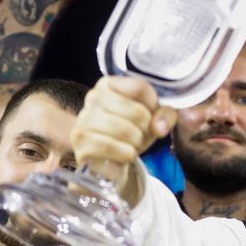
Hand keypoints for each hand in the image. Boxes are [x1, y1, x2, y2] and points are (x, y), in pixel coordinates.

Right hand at [71, 77, 176, 201]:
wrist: (114, 161)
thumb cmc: (133, 133)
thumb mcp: (153, 119)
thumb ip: (165, 115)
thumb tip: (159, 126)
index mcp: (109, 85)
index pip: (141, 88)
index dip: (154, 107)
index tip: (150, 116)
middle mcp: (93, 97)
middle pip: (137, 112)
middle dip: (146, 129)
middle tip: (139, 135)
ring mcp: (84, 119)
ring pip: (125, 130)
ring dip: (136, 143)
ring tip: (131, 145)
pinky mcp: (80, 141)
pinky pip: (110, 147)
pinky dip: (125, 154)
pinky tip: (124, 154)